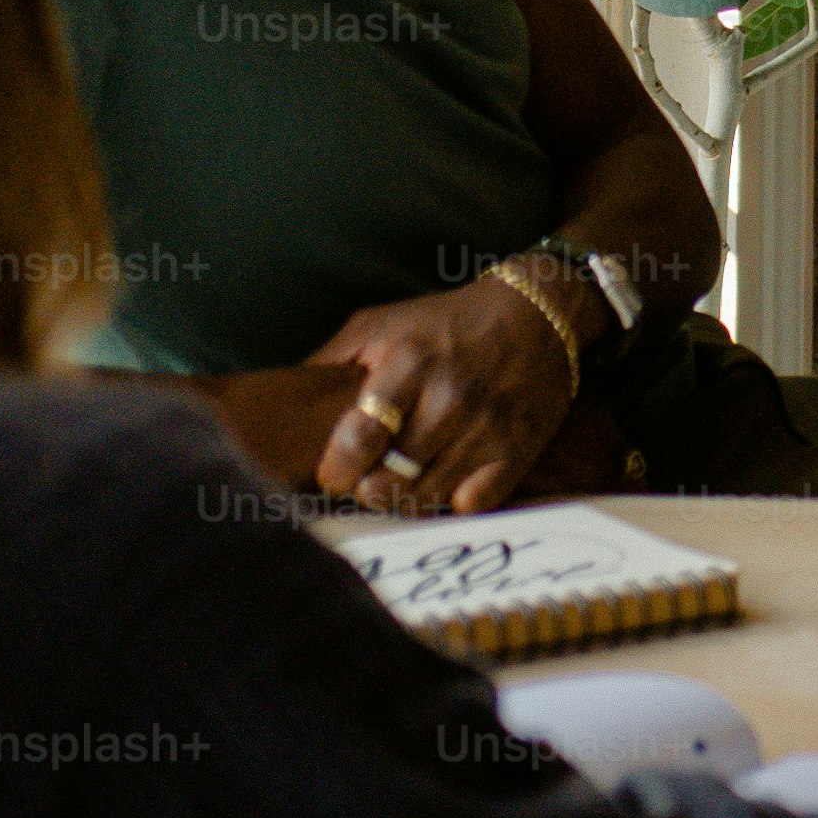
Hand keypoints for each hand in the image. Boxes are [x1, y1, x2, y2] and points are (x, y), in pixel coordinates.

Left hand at [308, 278, 580, 514]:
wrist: (538, 314)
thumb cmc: (444, 322)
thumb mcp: (378, 324)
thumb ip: (330, 362)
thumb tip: (279, 403)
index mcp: (409, 362)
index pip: (359, 439)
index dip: (336, 470)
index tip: (334, 473)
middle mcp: (450, 397)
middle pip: (388, 481)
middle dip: (367, 487)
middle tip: (367, 476)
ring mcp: (488, 427)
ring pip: (426, 498)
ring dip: (405, 496)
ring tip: (400, 478)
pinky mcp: (518, 448)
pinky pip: (472, 504)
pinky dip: (452, 500)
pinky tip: (445, 478)